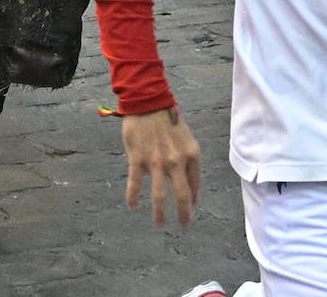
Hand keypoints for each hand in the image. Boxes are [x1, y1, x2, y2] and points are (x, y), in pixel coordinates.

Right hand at [121, 107, 201, 226]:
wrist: (147, 102)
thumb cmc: (167, 119)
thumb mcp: (186, 138)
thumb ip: (187, 159)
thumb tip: (187, 182)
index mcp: (191, 155)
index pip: (195, 185)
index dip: (193, 200)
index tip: (190, 209)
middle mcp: (176, 161)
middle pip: (182, 195)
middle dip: (183, 214)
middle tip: (183, 224)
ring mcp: (156, 162)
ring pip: (160, 195)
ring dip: (160, 212)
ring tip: (160, 222)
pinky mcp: (138, 159)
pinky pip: (136, 183)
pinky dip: (133, 196)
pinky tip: (132, 205)